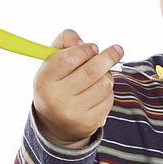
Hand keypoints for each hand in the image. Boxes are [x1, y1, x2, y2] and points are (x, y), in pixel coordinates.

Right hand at [32, 28, 121, 147]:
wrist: (56, 123)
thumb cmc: (57, 84)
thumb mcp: (52, 62)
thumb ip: (64, 43)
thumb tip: (79, 40)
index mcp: (45, 80)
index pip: (69, 58)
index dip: (85, 50)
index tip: (93, 46)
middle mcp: (57, 98)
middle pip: (91, 71)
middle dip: (108, 57)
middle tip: (117, 50)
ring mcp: (74, 113)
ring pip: (104, 84)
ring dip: (107, 75)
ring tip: (99, 76)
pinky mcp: (90, 122)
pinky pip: (109, 99)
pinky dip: (108, 91)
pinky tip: (98, 92)